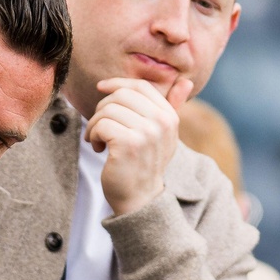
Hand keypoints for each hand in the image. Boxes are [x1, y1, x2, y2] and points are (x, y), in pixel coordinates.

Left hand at [86, 76, 190, 217]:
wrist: (140, 197)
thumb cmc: (144, 163)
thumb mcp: (161, 134)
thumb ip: (171, 107)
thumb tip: (186, 81)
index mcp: (170, 116)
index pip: (140, 86)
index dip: (117, 83)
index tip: (101, 88)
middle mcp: (162, 121)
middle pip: (121, 95)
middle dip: (102, 109)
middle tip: (100, 127)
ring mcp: (147, 132)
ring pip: (107, 109)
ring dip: (94, 125)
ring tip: (98, 139)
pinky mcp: (128, 144)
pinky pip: (101, 124)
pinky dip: (93, 135)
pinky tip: (99, 148)